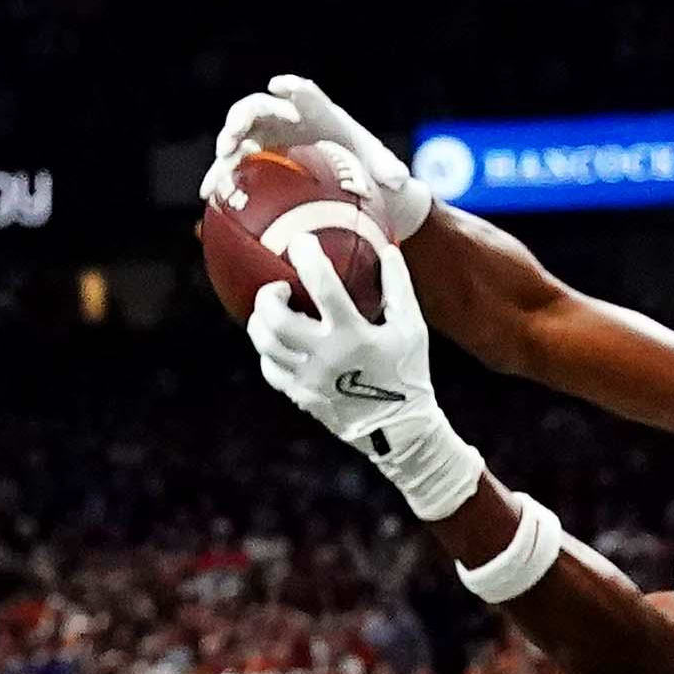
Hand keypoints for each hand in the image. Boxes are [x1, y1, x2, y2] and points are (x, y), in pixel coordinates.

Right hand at [214, 73, 432, 233]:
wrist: (349, 180)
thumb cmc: (366, 167)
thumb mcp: (382, 169)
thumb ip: (389, 169)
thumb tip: (402, 181)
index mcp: (319, 112)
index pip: (306, 94)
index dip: (294, 88)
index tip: (282, 86)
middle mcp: (287, 118)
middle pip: (261, 107)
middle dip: (246, 116)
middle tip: (237, 133)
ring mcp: (267, 138)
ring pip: (239, 132)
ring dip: (228, 143)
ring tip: (222, 158)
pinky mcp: (255, 161)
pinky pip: (234, 166)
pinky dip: (221, 176)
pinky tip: (209, 195)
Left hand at [248, 240, 483, 518]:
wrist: (400, 431)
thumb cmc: (408, 372)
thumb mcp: (412, 328)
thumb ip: (398, 287)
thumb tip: (387, 248)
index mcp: (354, 336)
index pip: (324, 287)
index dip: (308, 259)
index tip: (300, 241)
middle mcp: (326, 358)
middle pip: (277, 321)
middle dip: (268, 297)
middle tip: (278, 286)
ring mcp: (309, 380)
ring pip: (266, 345)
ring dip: (261, 321)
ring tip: (272, 309)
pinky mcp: (301, 397)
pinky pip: (271, 369)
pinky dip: (268, 351)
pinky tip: (278, 341)